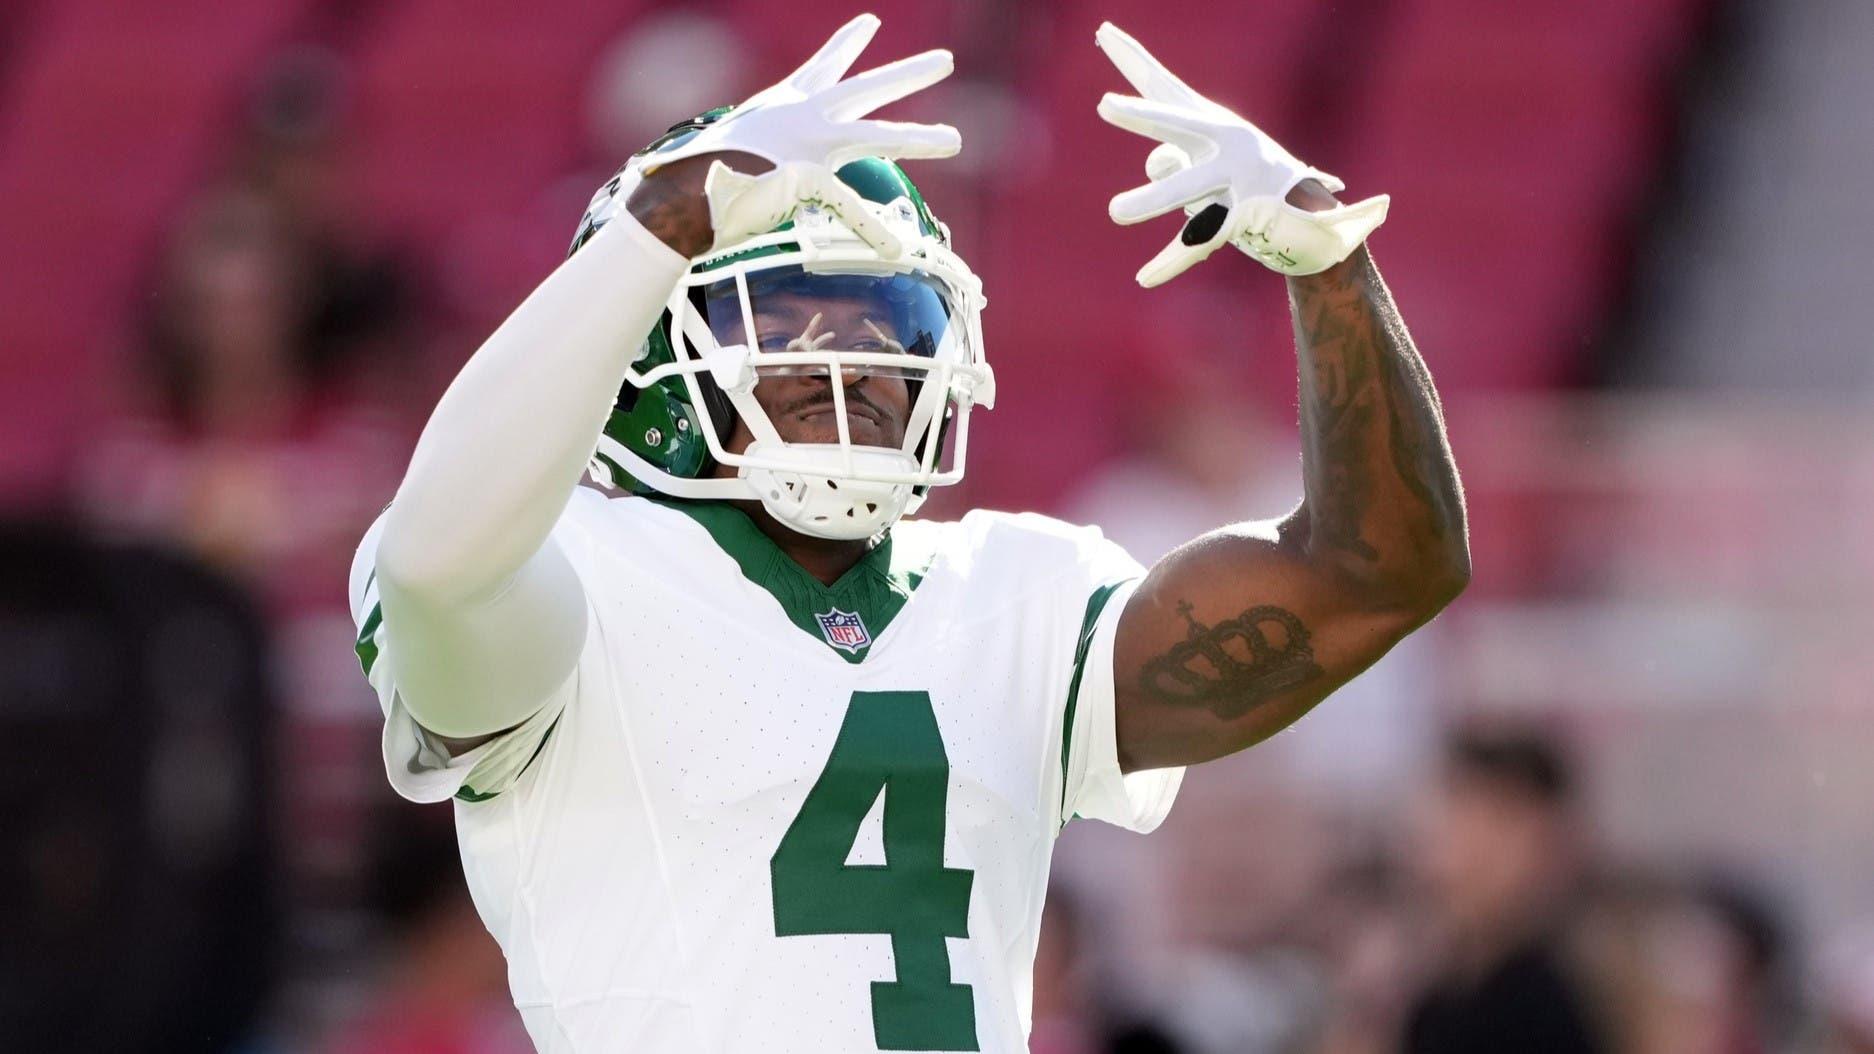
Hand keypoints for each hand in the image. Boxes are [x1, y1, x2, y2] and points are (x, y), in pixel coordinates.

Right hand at [642, 13, 958, 257]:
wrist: (679, 191)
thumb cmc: (690, 178)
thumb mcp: (723, 155)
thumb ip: (743, 160)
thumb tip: (716, 177)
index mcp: (782, 106)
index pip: (822, 67)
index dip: (846, 44)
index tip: (870, 24)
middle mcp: (802, 115)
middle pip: (867, 88)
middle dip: (908, 73)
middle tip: (945, 60)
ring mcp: (809, 143)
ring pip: (877, 135)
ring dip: (919, 137)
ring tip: (956, 140)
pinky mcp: (809, 174)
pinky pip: (850, 208)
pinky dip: (869, 232)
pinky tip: (892, 250)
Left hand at [1094, 22, 1388, 284]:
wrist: (1314, 222)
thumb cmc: (1249, 187)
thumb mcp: (1208, 168)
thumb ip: (1172, 161)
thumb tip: (1158, 162)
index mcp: (1214, 126)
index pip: (1164, 89)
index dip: (1132, 61)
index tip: (1102, 33)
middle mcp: (1228, 144)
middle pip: (1177, 126)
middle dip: (1143, 116)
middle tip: (1103, 105)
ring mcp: (1240, 180)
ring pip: (1186, 188)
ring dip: (1153, 199)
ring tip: (1115, 211)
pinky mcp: (1248, 218)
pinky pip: (1199, 242)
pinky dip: (1172, 262)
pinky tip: (1145, 278)